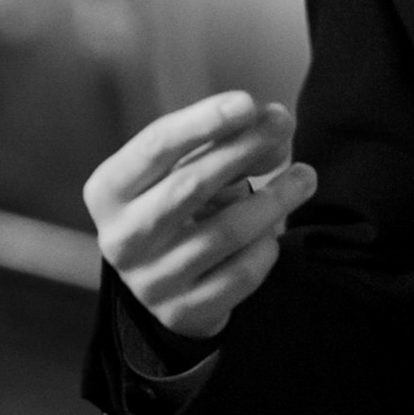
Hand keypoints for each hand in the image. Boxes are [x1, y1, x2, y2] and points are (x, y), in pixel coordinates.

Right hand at [83, 92, 316, 339]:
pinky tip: (273, 234)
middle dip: (244, 149)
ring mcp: (150, 280)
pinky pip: (241, 273)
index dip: (203, 121)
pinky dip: (266, 248)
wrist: (166, 283)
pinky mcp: (183, 312)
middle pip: (191, 185)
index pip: (156, 146)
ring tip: (305, 177)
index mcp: (109, 190)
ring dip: (275, 199)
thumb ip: (226, 140)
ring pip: (226, 232)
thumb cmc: (179, 205)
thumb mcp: (188, 167)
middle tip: (284, 124)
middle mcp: (121, 238)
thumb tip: (274, 123)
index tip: (246, 102)